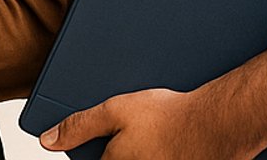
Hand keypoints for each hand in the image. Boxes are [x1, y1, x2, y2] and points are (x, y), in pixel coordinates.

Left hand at [42, 87, 250, 159]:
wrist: (219, 123)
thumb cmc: (169, 116)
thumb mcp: (114, 111)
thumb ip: (78, 127)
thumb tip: (47, 141)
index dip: (92, 151)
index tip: (103, 142)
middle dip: (116, 148)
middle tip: (131, 132)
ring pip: (139, 159)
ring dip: (140, 148)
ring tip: (151, 133)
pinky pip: (160, 157)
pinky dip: (158, 150)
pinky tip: (166, 139)